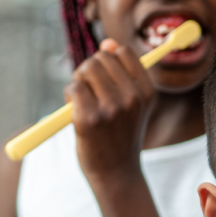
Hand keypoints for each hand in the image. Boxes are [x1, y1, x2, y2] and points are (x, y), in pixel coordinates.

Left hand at [65, 39, 153, 179]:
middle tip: (89, 93)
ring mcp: (110, 108)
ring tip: (82, 102)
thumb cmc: (119, 135)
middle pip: (100, 59)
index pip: (121, 53)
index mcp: (146, 91)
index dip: (106, 61)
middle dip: (88, 71)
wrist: (115, 173)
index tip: (103, 79)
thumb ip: (121, 73)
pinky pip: (73, 88)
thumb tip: (108, 43)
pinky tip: (74, 111)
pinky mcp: (88, 119)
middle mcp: (131, 98)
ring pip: (85, 70)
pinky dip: (69, 96)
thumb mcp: (131, 104)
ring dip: (78, 82)